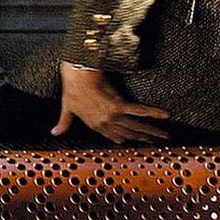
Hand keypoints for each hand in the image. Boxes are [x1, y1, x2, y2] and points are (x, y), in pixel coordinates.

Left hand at [52, 61, 171, 142]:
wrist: (78, 76)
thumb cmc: (72, 89)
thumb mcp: (67, 108)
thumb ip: (63, 122)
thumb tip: (54, 134)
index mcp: (95, 125)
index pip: (114, 136)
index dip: (125, 140)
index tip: (135, 143)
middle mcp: (106, 123)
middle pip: (129, 134)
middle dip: (144, 139)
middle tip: (157, 143)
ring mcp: (113, 116)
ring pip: (136, 127)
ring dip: (152, 132)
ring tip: (165, 136)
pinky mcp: (119, 105)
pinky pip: (139, 111)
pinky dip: (153, 113)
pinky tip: (165, 114)